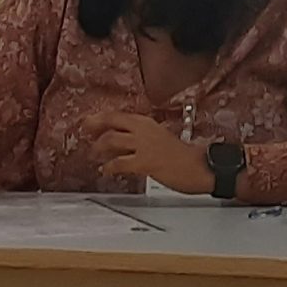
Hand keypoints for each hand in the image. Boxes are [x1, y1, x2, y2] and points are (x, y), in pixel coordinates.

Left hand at [89, 111, 214, 194]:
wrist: (201, 167)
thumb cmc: (184, 156)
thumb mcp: (161, 138)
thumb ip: (143, 138)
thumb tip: (125, 142)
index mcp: (148, 123)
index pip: (118, 115)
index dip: (100, 118)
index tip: (89, 122)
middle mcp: (144, 130)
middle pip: (111, 122)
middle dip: (94, 127)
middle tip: (85, 134)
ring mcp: (144, 145)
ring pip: (111, 140)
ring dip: (98, 148)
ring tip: (93, 154)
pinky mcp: (145, 162)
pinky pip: (119, 163)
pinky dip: (109, 167)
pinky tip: (106, 171)